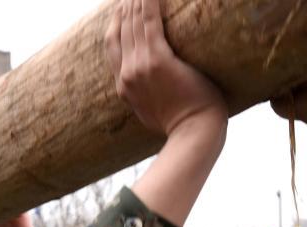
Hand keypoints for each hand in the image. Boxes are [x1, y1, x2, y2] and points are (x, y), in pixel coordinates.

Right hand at [105, 0, 226, 136]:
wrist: (193, 134)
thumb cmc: (183, 125)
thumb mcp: (154, 113)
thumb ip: (146, 97)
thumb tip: (150, 90)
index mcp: (124, 87)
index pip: (113, 46)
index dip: (116, 22)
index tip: (122, 7)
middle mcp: (127, 74)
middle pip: (120, 30)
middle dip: (125, 5)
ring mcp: (139, 67)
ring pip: (133, 23)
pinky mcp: (157, 60)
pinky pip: (149, 22)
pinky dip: (148, 2)